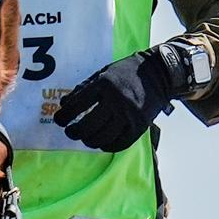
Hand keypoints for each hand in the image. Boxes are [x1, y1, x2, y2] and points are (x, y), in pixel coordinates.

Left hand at [48, 40, 202, 151]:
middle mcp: (116, 101)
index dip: (64, 116)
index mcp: (104, 84)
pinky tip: (101, 143)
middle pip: (88, 126)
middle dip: (75, 132)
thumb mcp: (103, 73)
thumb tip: (65, 104)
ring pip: (103, 138)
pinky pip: (120, 144)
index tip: (59, 121)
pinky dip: (107, 146)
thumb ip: (84, 88)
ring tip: (85, 138)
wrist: (159, 73)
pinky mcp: (140, 126)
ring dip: (89, 141)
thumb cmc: (127, 72)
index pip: (77, 105)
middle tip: (70, 132)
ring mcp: (129, 115)